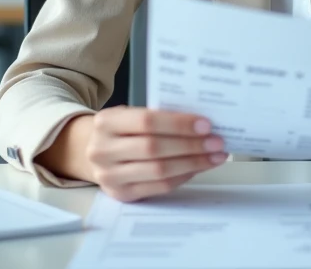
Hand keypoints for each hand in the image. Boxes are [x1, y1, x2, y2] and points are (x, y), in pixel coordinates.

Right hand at [86, 107, 227, 201]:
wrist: (93, 152)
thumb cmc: (123, 130)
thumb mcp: (130, 115)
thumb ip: (158, 117)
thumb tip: (201, 124)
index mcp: (106, 122)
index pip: (147, 122)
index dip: (178, 124)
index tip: (206, 124)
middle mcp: (102, 150)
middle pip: (154, 148)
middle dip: (191, 145)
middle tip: (217, 142)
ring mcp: (109, 176)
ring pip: (159, 171)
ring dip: (193, 163)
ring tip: (215, 156)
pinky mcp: (121, 194)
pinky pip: (159, 186)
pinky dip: (183, 176)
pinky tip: (198, 167)